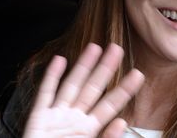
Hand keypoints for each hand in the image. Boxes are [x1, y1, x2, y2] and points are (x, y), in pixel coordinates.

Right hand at [23, 43, 144, 137]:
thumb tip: (122, 122)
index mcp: (89, 129)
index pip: (110, 106)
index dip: (123, 89)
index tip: (138, 74)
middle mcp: (74, 118)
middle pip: (92, 88)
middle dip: (105, 69)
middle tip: (117, 49)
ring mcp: (56, 116)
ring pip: (71, 85)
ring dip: (82, 67)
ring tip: (94, 47)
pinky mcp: (38, 118)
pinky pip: (45, 94)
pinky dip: (51, 77)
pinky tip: (60, 60)